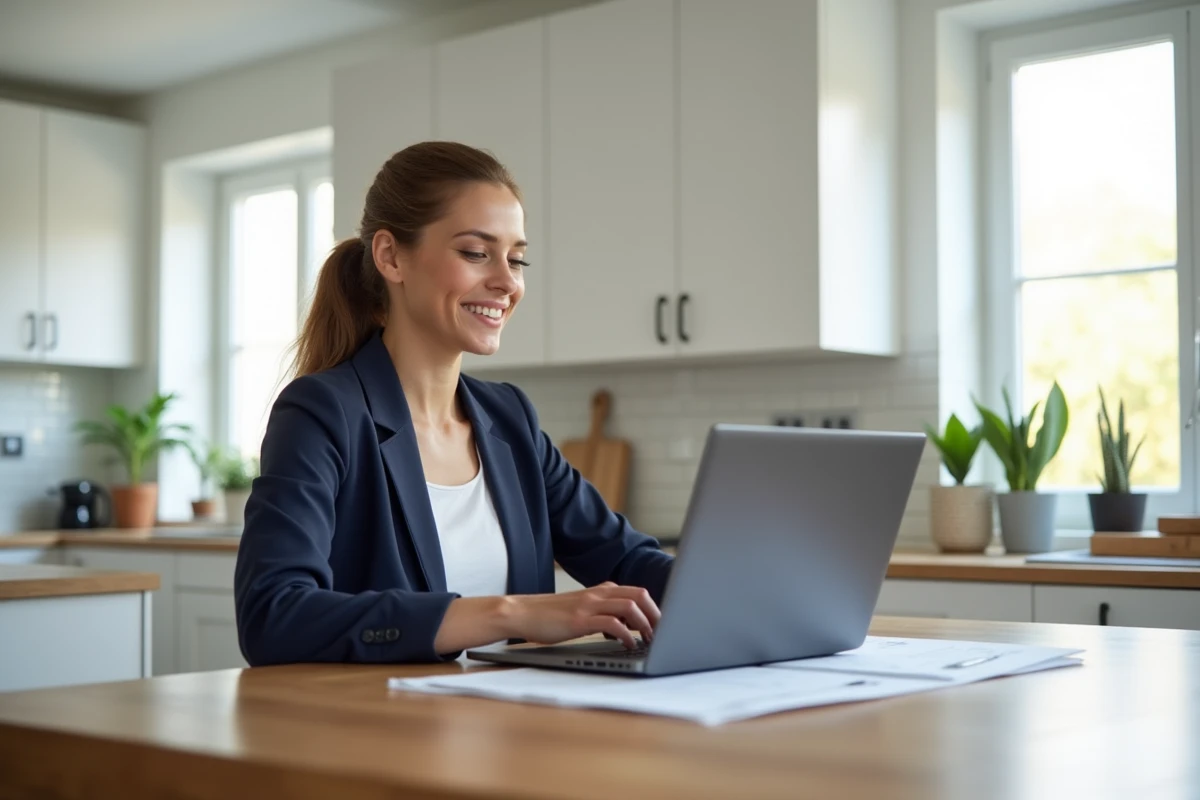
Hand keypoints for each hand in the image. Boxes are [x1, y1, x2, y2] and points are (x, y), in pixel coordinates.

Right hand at [507, 582, 660, 648]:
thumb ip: (601, 611)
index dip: (653, 607)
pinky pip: (612, 624)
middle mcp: (597, 594)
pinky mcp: (580, 620)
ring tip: (650, 639)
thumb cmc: (549, 615)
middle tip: (662, 632)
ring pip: (630, 606)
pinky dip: (626, 635)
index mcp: (599, 590)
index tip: (661, 624)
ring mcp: (588, 605)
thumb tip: (625, 627)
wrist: (521, 613)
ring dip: (645, 624)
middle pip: (639, 595)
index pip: (636, 591)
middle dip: (656, 614)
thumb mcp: (580, 608)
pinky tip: (628, 645)